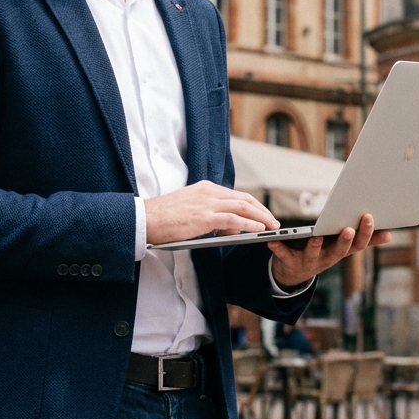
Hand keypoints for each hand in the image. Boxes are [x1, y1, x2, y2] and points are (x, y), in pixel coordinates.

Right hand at [145, 181, 278, 245]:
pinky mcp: (204, 216)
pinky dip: (250, 223)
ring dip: (261, 217)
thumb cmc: (163, 218)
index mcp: (204, 188)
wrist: (145, 219)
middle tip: (272, 222)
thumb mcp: (189, 210)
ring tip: (271, 227)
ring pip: (243, 206)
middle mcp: (208, 192)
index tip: (262, 214)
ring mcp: (207, 203)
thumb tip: (228, 227)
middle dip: (262, 210)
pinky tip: (258, 230)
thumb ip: (209, 215)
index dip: (253, 205)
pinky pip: (234, 218)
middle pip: (244, 198)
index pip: (235, 195)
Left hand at [267, 213, 391, 289]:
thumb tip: (389, 234)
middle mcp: (328, 258)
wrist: (294, 274)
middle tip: (348, 229)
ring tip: (316, 236)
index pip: (358, 244)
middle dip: (345, 240)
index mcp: (341, 251)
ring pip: (314, 254)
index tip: (370, 217)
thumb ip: (364, 240)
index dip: (365, 233)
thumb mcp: (343, 248)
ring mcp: (309, 261)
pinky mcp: (290, 262)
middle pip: (339, 251)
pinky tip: (272, 241)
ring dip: (316, 246)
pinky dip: (278, 248)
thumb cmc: (322, 253)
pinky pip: (284, 255)